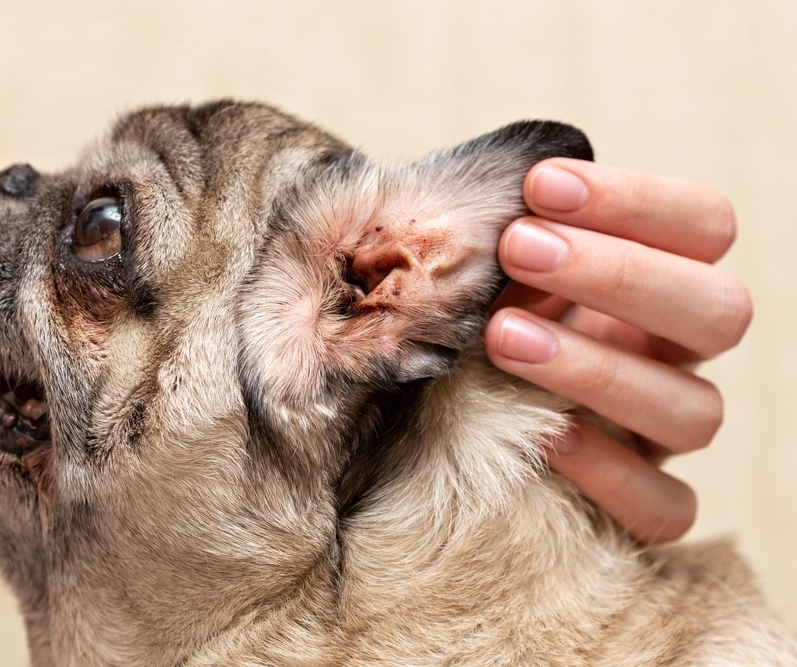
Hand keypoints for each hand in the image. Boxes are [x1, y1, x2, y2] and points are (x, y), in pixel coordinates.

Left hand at [484, 159, 751, 542]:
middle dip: (620, 274)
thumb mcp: (488, 270)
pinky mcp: (644, 506)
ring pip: (695, 412)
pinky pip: (666, 509)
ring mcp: (665, 433)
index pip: (705, 226)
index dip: (636, 200)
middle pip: (720, 311)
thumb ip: (505, 234)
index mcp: (660, 282)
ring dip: (599, 367)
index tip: (540, 185)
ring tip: (502, 335)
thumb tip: (492, 189)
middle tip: (516, 248)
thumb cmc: (471, 319)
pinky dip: (612, 473)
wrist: (439, 425)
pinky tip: (545, 437)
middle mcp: (677, 355)